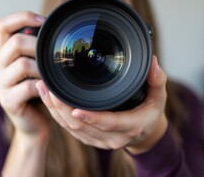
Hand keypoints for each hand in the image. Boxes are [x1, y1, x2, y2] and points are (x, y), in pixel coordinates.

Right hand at [0, 11, 48, 141]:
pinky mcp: (8, 101)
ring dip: (43, 68)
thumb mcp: (38, 67)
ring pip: (22, 64)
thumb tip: (56, 28)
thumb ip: (39, 50)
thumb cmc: (40, 91)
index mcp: (3, 54)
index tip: (44, 21)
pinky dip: (44, 86)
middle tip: (56, 54)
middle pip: (14, 42)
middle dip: (39, 45)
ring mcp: (0, 85)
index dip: (22, 18)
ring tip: (54, 74)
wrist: (34, 123)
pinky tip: (51, 88)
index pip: (3, 26)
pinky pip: (28, 87)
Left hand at [36, 55, 167, 153]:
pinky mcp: (90, 139)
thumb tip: (154, 62)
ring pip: (72, 129)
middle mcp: (113, 137)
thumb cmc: (151, 111)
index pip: (109, 123)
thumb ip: (157, 79)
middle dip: (63, 109)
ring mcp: (100, 140)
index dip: (92, 117)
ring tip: (44, 90)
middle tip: (49, 89)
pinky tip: (49, 100)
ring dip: (56, 110)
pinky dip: (57, 115)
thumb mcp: (159, 95)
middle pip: (83, 127)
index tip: (75, 108)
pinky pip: (70, 130)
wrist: (145, 132)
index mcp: (130, 125)